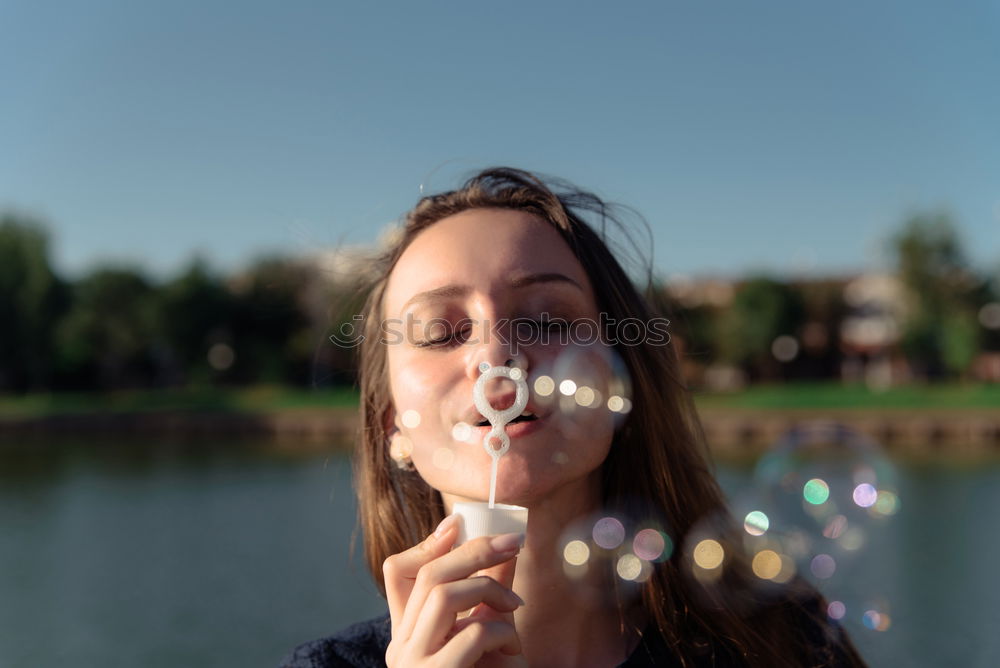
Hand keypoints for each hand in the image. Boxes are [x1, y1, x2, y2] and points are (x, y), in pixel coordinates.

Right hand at [383, 514, 527, 666]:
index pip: (396, 572)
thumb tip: (503, 547)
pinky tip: (512, 647)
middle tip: (512, 543)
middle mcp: (401, 647)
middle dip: (474, 551)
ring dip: (488, 588)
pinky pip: (473, 634)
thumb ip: (488, 596)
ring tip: (515, 605)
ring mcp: (414, 664)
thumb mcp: (486, 633)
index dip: (426, 543)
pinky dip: (501, 632)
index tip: (457, 524)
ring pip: (443, 595)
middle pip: (428, 575)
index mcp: (406, 634)